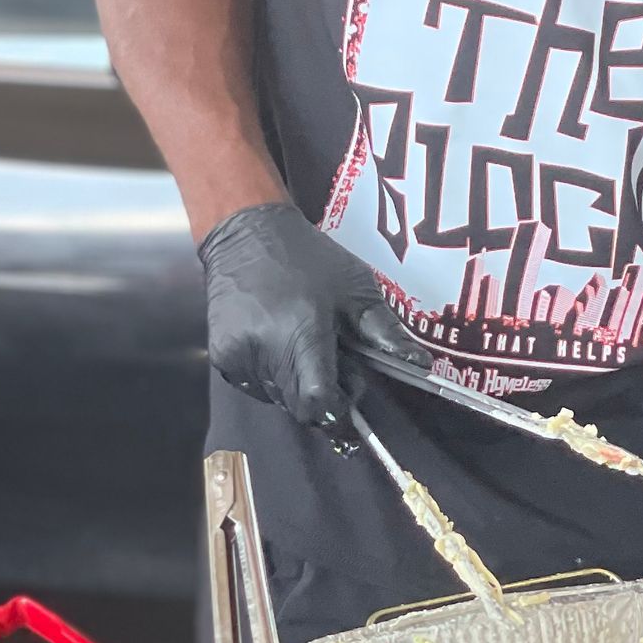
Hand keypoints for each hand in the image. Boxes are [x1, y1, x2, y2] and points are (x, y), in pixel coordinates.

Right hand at [198, 201, 429, 429]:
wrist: (245, 232)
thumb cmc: (308, 258)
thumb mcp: (355, 286)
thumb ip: (384, 330)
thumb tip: (420, 364)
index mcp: (301, 332)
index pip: (317, 401)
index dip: (338, 410)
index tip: (350, 396)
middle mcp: (265, 349)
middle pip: (299, 407)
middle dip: (321, 397)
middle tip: (331, 361)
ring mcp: (238, 356)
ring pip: (277, 398)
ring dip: (296, 385)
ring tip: (301, 344)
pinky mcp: (221, 357)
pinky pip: (255, 386)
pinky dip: (271, 376)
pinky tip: (276, 343)